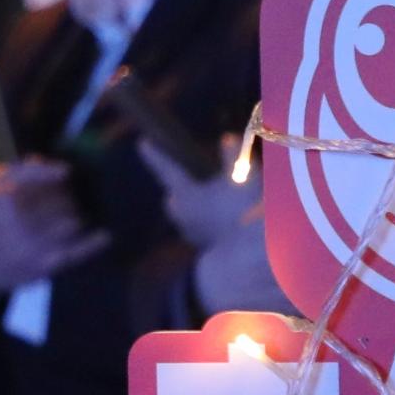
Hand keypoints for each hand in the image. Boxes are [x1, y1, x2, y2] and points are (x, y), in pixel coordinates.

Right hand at [0, 159, 107, 318]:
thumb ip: (14, 173)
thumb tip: (47, 163)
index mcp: (6, 195)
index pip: (47, 179)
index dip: (60, 176)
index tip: (68, 175)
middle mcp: (20, 219)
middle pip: (64, 200)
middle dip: (69, 198)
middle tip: (68, 200)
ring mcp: (32, 244)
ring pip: (72, 222)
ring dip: (76, 217)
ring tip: (73, 217)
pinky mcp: (39, 267)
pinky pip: (75, 254)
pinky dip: (93, 244)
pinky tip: (104, 236)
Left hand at [139, 140, 261, 254]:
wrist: (252, 255)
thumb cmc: (243, 209)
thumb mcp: (242, 175)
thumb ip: (232, 156)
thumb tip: (227, 140)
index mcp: (185, 194)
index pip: (166, 169)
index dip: (154, 155)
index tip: (141, 142)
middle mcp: (183, 216)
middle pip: (176, 197)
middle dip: (182, 187)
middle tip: (191, 177)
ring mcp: (194, 234)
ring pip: (190, 214)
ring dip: (199, 204)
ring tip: (219, 196)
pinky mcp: (208, 247)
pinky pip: (205, 227)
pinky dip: (212, 218)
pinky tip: (229, 215)